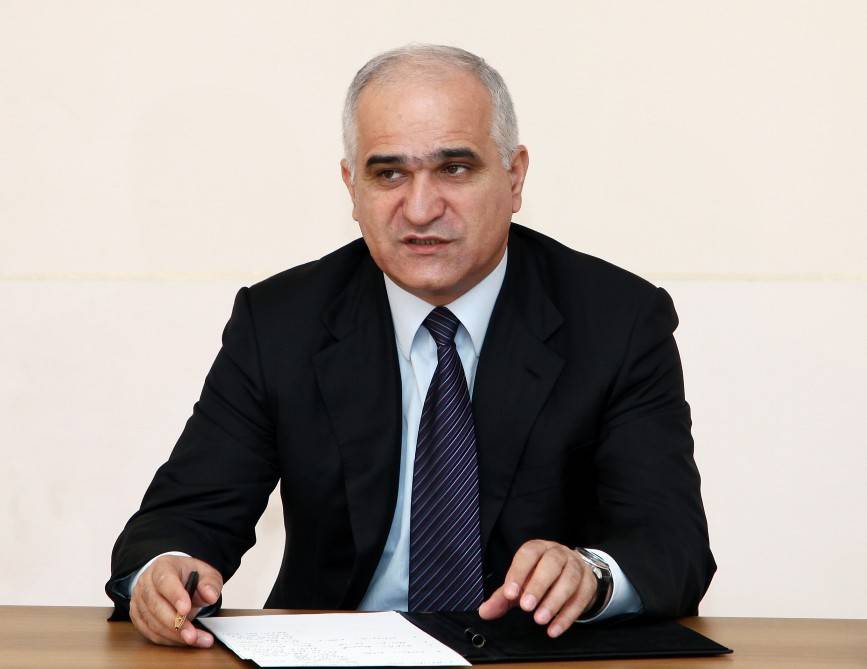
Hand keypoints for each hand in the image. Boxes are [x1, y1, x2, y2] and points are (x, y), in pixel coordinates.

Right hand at [130, 555, 222, 647]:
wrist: (173, 577)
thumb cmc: (188, 575)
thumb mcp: (205, 573)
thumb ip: (210, 583)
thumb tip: (210, 596)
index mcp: (162, 567)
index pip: (165, 581)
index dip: (175, 596)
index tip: (186, 610)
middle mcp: (146, 583)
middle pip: (156, 605)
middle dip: (175, 623)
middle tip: (192, 635)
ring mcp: (139, 601)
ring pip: (152, 623)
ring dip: (173, 635)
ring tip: (195, 640)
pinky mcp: (138, 617)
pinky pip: (150, 633)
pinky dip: (167, 640)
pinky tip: (183, 641)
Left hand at [478, 540, 598, 637]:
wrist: (572, 574)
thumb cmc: (539, 577)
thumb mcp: (520, 584)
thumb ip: (502, 597)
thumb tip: (484, 612)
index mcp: (538, 548)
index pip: (528, 554)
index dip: (518, 572)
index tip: (509, 594)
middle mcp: (559, 553)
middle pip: (551, 564)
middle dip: (538, 585)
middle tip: (526, 607)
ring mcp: (576, 566)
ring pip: (569, 579)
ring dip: (555, 601)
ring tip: (540, 620)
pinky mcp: (589, 583)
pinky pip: (582, 598)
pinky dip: (568, 616)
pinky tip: (554, 629)